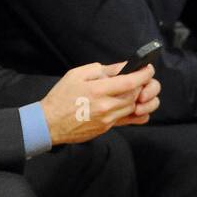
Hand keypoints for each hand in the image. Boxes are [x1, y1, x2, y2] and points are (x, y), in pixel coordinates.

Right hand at [40, 61, 158, 144]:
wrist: (49, 123)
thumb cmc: (61, 97)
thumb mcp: (77, 74)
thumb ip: (102, 69)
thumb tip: (122, 67)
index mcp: (98, 90)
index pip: (130, 81)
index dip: (144, 74)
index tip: (148, 68)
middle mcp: (105, 106)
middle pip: (135, 95)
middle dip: (140, 85)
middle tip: (138, 78)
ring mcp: (106, 120)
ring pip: (132, 108)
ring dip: (135, 98)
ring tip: (130, 90)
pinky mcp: (105, 128)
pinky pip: (126, 119)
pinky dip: (131, 111)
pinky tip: (128, 104)